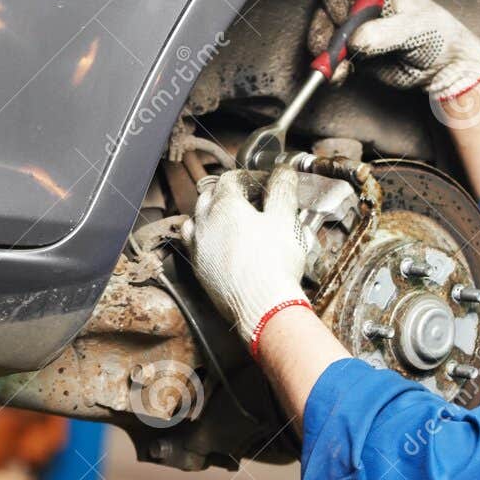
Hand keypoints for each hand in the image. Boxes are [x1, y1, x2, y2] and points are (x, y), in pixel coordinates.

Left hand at [186, 167, 312, 350]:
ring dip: (210, 214)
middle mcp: (205, 223)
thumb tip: (283, 172)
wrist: (262, 307)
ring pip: (195, 219)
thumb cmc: (274, 264)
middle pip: (209, 195)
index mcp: (225, 205)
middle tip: (249, 200)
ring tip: (230, 221)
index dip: (248, 177)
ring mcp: (198, 246)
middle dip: (227, 193)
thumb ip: (282, 190)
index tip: (263, 184)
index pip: (231, 178)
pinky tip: (220, 245)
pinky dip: (204, 238)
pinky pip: (194, 244)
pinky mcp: (198, 268)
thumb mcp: (285, 219)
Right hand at [307, 0, 479, 99]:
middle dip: (324, 31)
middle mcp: (362, 6)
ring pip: (324, 33)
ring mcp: (356, 31)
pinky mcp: (354, 54)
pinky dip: (332, 68)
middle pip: (326, 8)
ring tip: (340, 70)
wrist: (446, 68)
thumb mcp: (415, 29)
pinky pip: (332, 58)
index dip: (337, 0)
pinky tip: (343, 74)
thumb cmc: (438, 38)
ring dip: (325, 53)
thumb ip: (383, 33)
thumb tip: (354, 41)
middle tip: (334, 53)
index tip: (345, 22)